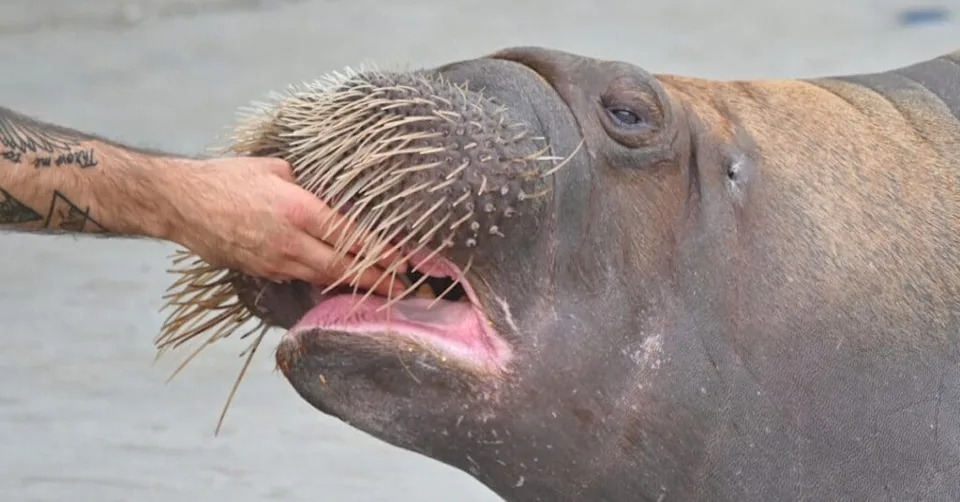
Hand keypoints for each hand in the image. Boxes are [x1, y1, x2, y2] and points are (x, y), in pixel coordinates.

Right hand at [161, 157, 406, 295]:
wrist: (181, 203)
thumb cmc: (227, 179)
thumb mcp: (275, 169)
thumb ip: (307, 186)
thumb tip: (330, 196)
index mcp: (299, 210)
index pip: (351, 237)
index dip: (380, 252)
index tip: (404, 262)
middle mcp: (290, 241)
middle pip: (343, 267)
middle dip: (376, 280)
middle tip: (403, 288)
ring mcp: (275, 261)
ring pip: (323, 278)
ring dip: (352, 285)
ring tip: (379, 290)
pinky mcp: (261, 271)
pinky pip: (300, 278)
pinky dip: (322, 281)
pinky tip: (339, 281)